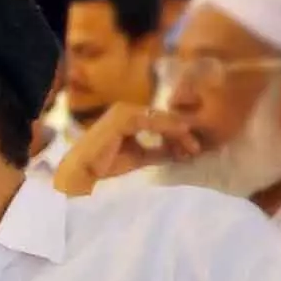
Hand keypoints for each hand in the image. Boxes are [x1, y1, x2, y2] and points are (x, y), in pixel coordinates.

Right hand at [53, 104, 201, 195]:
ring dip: (178, 131)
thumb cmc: (105, 164)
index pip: (160, 122)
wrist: (83, 170)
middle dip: (181, 133)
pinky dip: (168, 127)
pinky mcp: (123, 117)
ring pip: (160, 119)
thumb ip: (156, 152)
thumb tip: (178, 153)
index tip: (193, 149)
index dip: (178, 135)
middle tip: (197, 148)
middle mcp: (127, 110)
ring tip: (193, 145)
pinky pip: (151, 121)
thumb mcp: (139, 157)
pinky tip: (182, 134)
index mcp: (130, 117)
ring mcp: (124, 111)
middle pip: (162, 118)